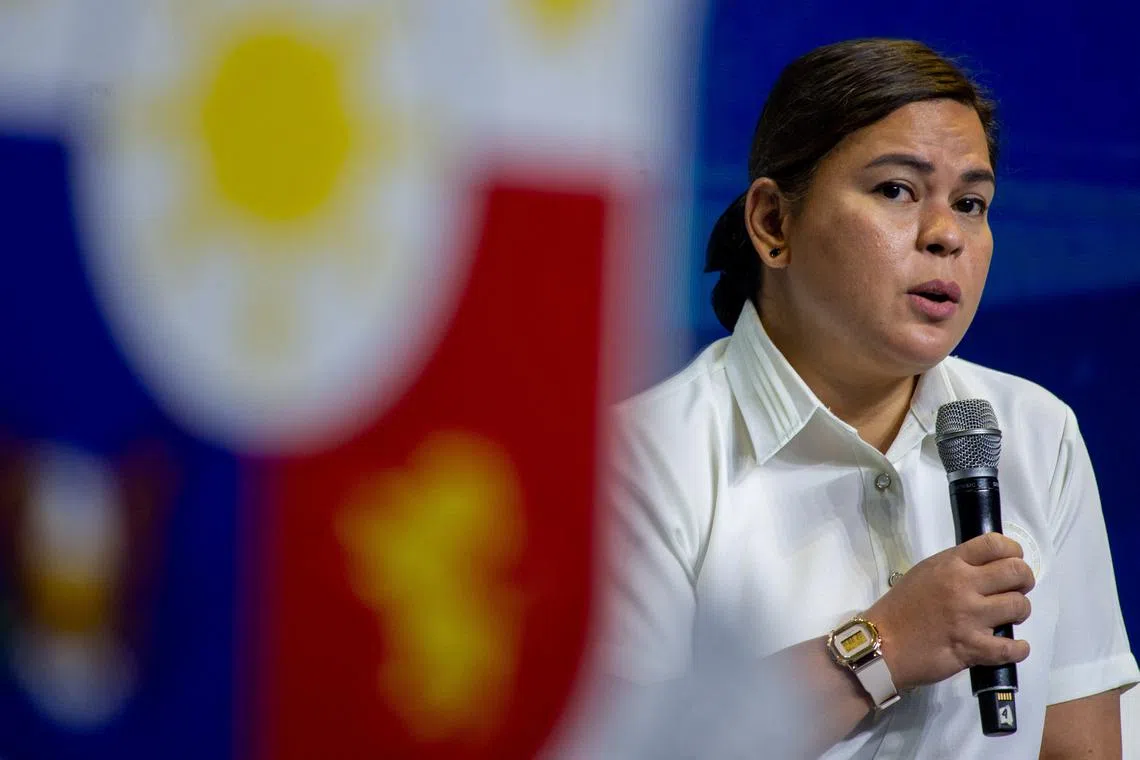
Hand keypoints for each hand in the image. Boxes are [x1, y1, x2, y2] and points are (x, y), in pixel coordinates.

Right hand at [865, 532, 1034, 691]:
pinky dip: (1018, 648)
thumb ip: (955, 566)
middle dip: (1024, 580)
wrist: (883, 643)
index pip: (995, 544)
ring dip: (1019, 612)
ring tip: (1008, 617)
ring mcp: (969, 617)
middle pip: (1016, 572)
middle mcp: (962, 585)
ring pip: (1019, 606)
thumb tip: (987, 568)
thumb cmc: (902, 607)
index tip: (1014, 561)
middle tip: (1017, 589)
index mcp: (950, 564)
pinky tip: (1014, 646)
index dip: (1014, 551)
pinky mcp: (972, 647)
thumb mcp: (925, 573)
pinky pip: (1012, 647)